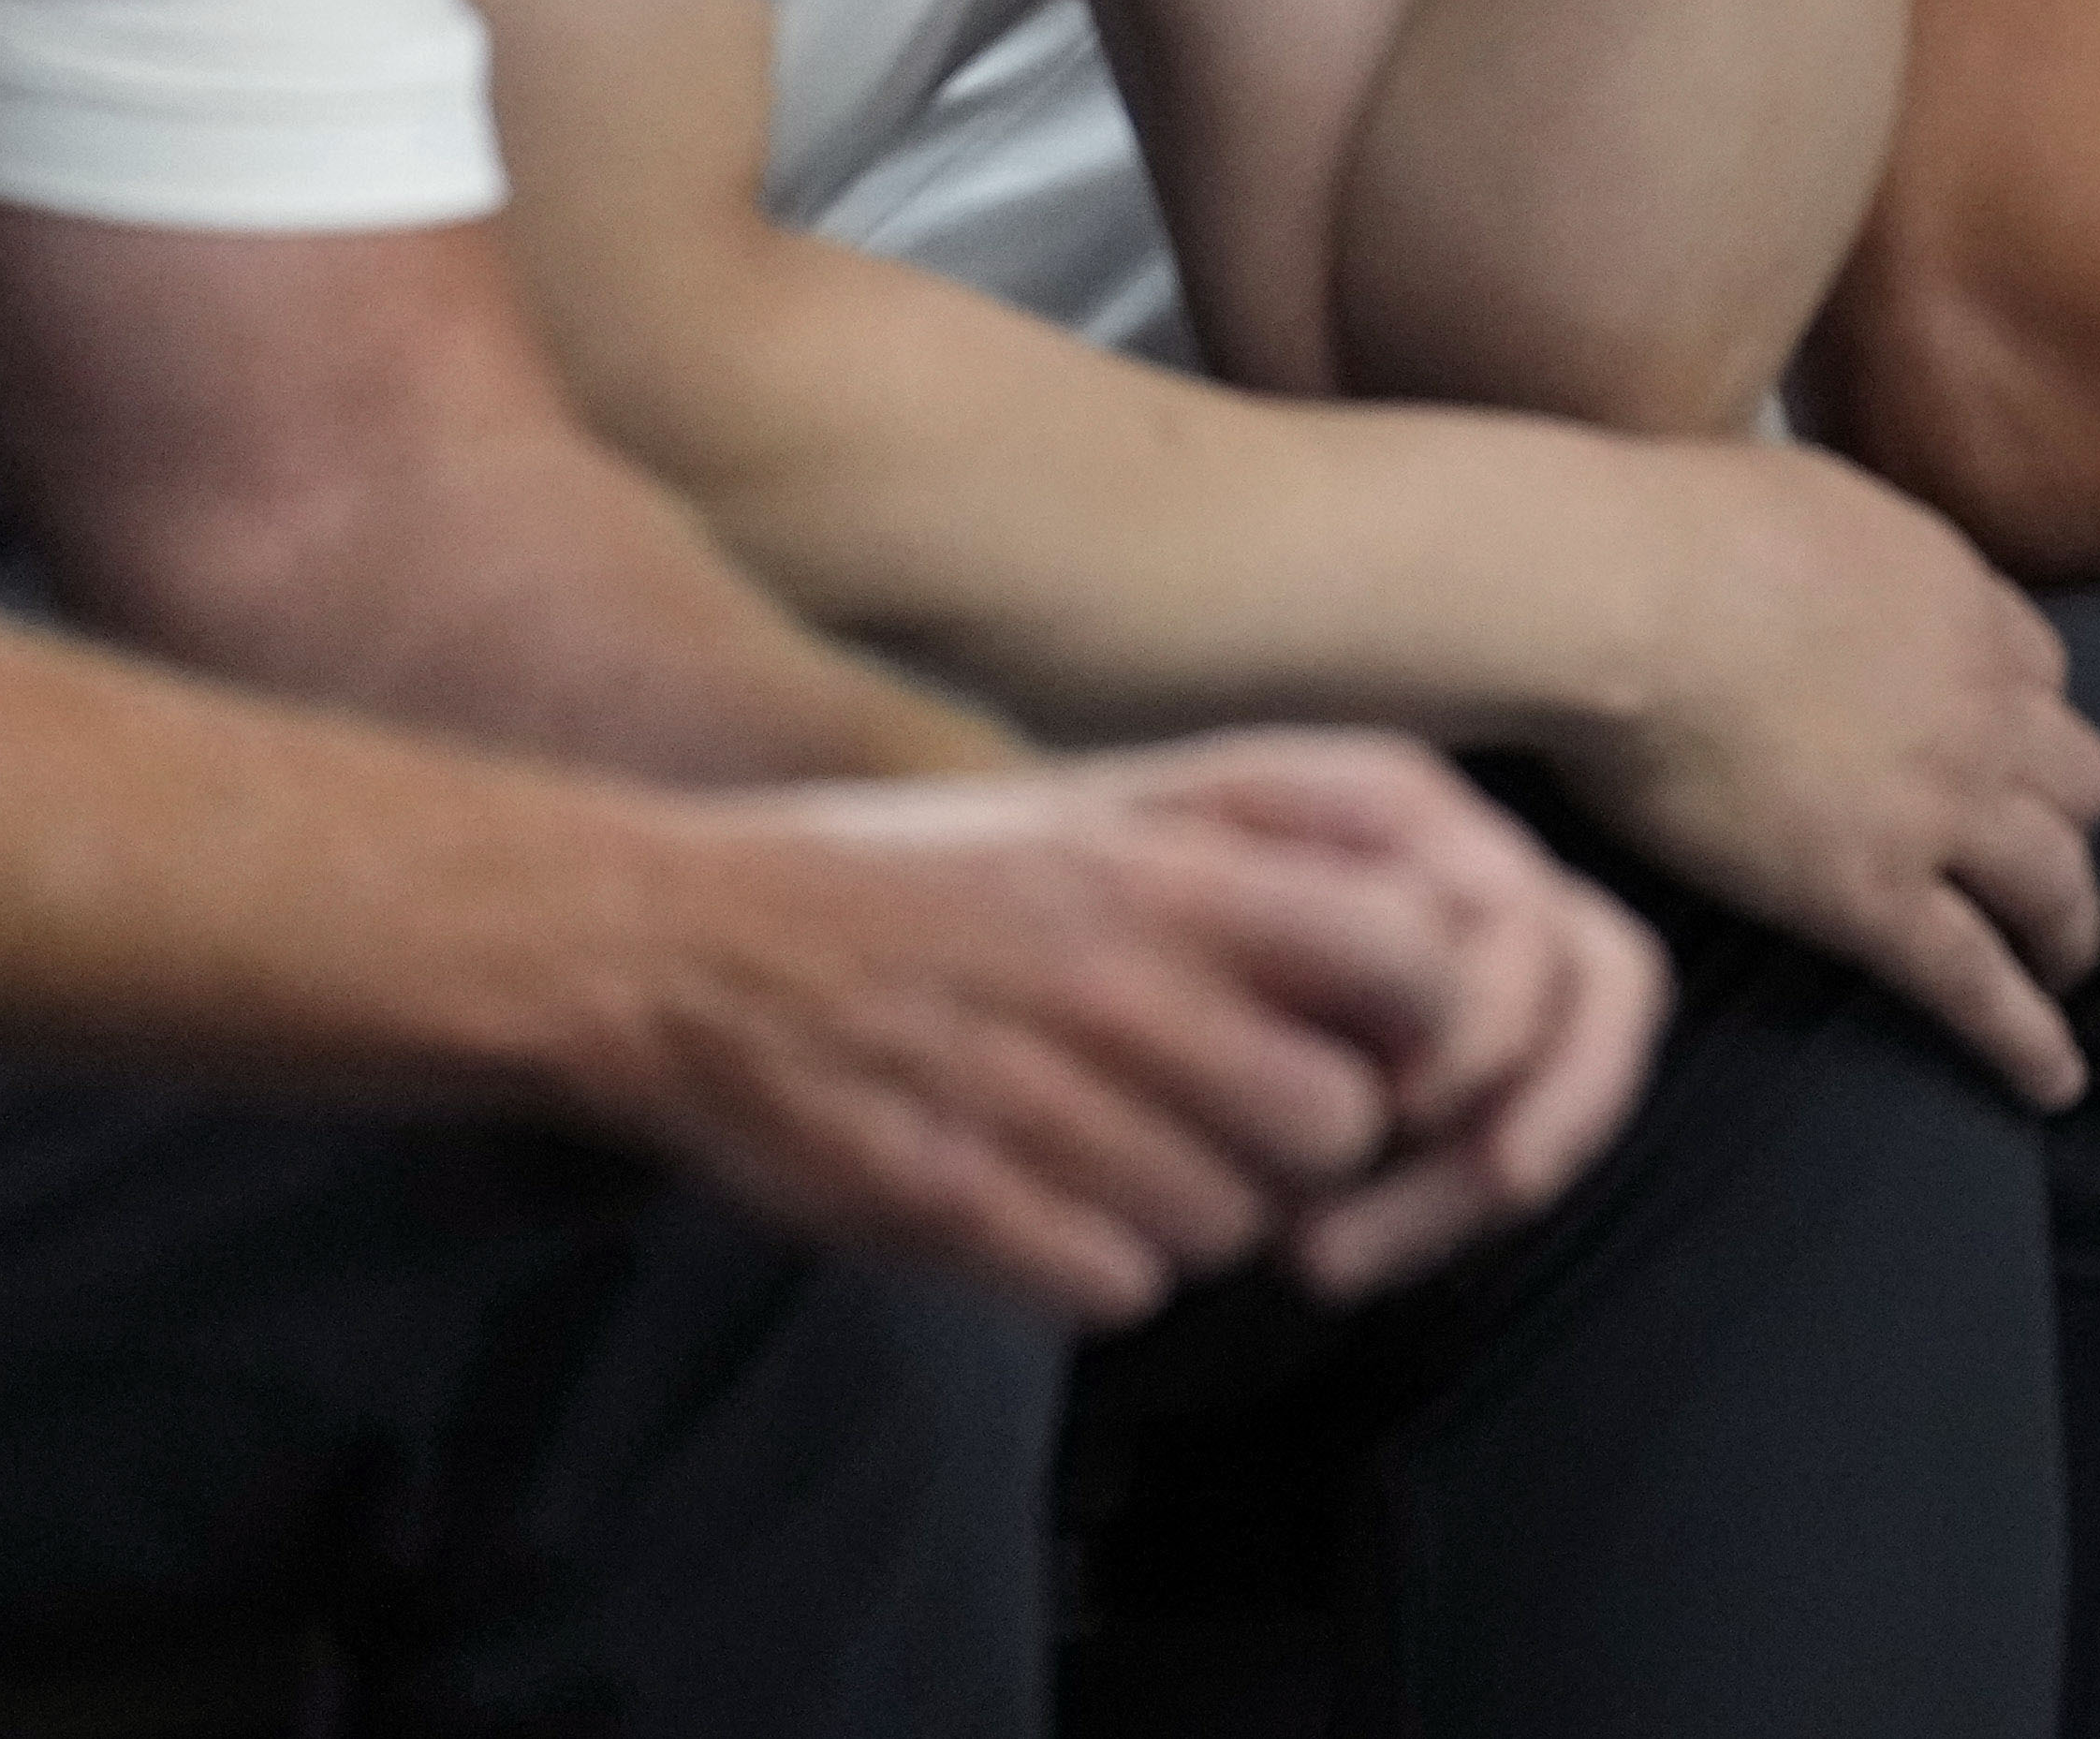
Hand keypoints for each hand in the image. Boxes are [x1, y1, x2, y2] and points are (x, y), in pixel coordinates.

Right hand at [605, 731, 1655, 1318]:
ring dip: (1195, 1213)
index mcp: (1156, 871)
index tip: (1363, 1037)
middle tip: (1235, 1125)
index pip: (1406, 960)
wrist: (685, 943)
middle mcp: (1110, 977)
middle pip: (1334, 1126)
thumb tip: (1410, 925)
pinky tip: (1047, 1210)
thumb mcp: (1089, 812)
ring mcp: (1029, 1096)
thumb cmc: (912, 878)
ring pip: (1230, 1225)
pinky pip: (1119, 1288)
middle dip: (1302, 1147)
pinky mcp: (953, 1205)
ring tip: (1118, 1158)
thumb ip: (1246, 863)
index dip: (1415, 1022)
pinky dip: (1099, 1268)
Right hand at [1551, 438, 2099, 1109]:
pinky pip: (1978, 982)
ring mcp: (1937, 806)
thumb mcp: (1798, 491)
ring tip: (2062, 968)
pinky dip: (2027, 1038)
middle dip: (2064, 817)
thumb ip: (1837, 538)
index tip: (2000, 744)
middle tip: (2038, 857)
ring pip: (2054, 882)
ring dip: (2067, 927)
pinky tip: (2053, 1083)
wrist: (1625, 595)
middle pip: (2075, 776)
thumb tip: (1807, 542)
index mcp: (1955, 599)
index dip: (2021, 713)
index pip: (2037, 668)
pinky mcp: (1875, 896)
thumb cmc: (1667, 526)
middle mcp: (1975, 704)